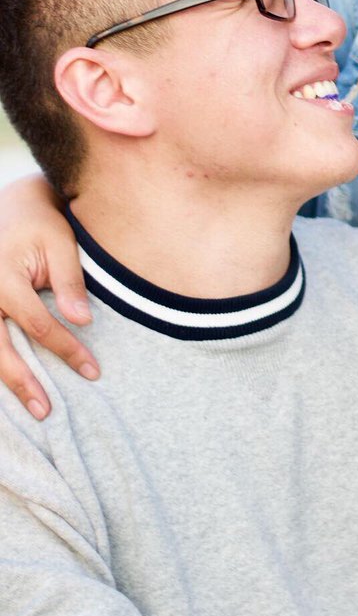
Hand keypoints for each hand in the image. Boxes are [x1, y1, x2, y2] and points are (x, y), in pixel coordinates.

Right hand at [0, 174, 98, 417]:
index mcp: (3, 278)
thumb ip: (71, 282)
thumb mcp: (62, 244)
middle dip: (23, 381)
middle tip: (47, 410)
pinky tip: (12, 386)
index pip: (38, 325)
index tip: (92, 371)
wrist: (12, 205)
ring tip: (32, 407)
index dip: (66, 350)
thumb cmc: (41, 224)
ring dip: (6, 380)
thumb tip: (84, 321)